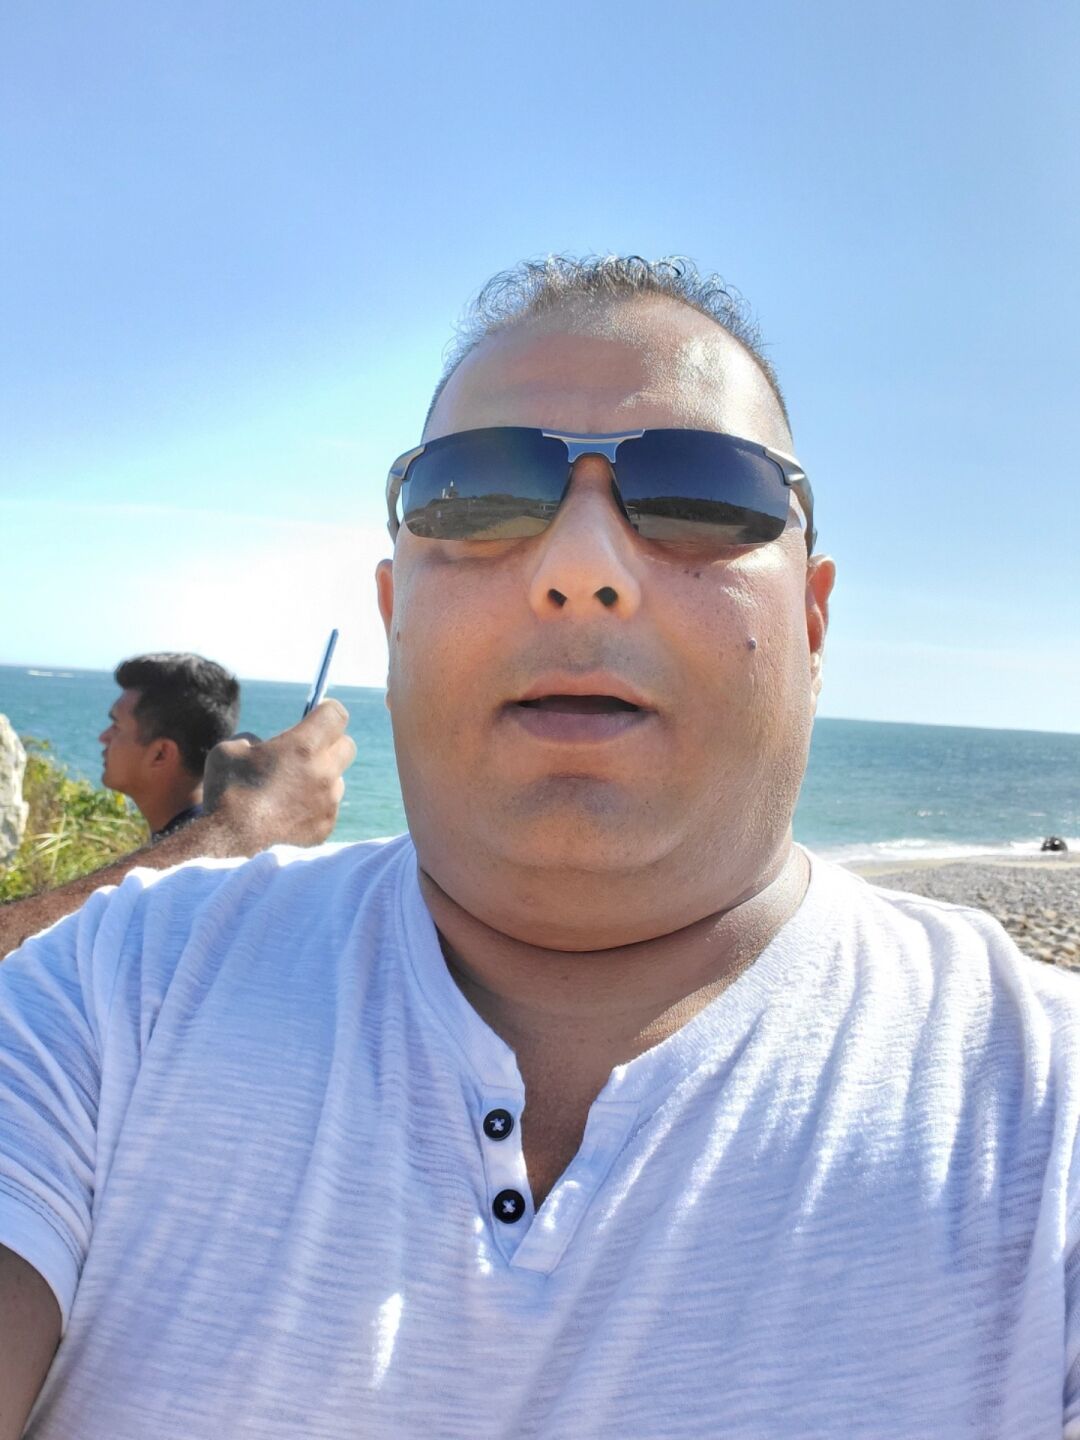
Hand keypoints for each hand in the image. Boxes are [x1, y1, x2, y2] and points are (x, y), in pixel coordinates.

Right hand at [201, 700, 356, 850]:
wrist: (230, 844)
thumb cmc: (227, 792)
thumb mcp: (229, 750)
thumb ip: (252, 741)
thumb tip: (261, 746)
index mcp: (303, 746)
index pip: (337, 715)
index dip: (328, 711)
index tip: (319, 714)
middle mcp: (323, 772)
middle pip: (347, 746)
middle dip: (331, 744)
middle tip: (306, 753)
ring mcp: (328, 802)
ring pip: (337, 780)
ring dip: (322, 779)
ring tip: (290, 791)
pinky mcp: (325, 827)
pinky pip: (328, 809)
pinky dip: (314, 808)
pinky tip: (287, 815)